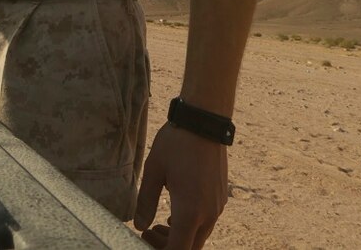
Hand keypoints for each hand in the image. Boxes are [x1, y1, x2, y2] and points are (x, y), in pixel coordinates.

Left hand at [133, 121, 228, 248]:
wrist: (204, 122)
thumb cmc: (176, 144)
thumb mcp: (153, 171)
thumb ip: (145, 202)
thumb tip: (139, 226)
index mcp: (190, 211)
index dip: (160, 249)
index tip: (144, 237)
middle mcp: (208, 214)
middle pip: (190, 248)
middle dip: (168, 246)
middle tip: (148, 231)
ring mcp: (217, 206)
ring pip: (199, 236)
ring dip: (179, 237)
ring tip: (157, 224)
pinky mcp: (221, 198)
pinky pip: (206, 223)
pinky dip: (190, 226)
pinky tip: (174, 213)